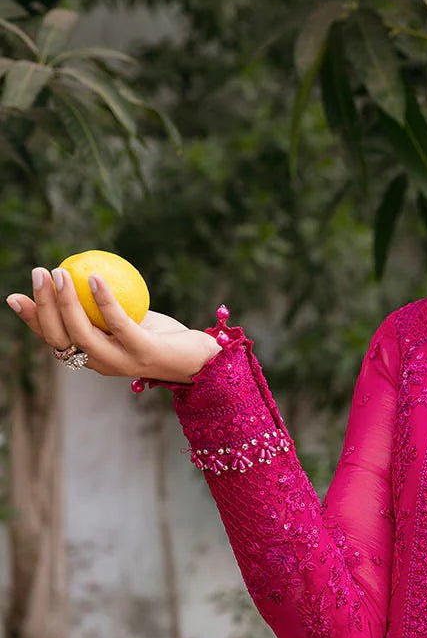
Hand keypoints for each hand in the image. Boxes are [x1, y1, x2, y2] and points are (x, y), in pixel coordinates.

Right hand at [5, 264, 219, 382]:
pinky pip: (117, 323)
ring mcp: (120, 361)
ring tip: (61, 273)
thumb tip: (78, 273)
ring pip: (82, 333)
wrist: (197, 358)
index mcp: (89, 356)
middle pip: (60, 337)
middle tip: (40, 273)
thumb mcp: (125, 319)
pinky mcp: (142, 352)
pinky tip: (95, 277)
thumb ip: (100, 308)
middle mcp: (99, 363)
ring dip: (67, 302)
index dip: (32, 319)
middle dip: (44, 306)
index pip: (53, 339)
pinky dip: (104, 300)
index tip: (14, 296)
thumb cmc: (157, 334)